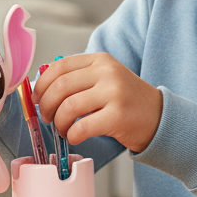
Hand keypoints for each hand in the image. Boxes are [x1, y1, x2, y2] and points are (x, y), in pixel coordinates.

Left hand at [33, 53, 162, 152]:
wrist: (159, 116)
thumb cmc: (127, 100)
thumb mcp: (105, 78)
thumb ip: (78, 78)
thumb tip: (41, 88)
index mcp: (101, 59)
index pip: (59, 67)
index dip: (42, 85)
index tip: (36, 98)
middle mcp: (107, 72)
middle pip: (60, 87)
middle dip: (45, 106)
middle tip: (47, 117)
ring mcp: (114, 93)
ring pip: (68, 108)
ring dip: (58, 123)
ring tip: (63, 129)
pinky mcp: (117, 116)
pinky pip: (81, 127)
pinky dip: (72, 135)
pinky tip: (76, 136)